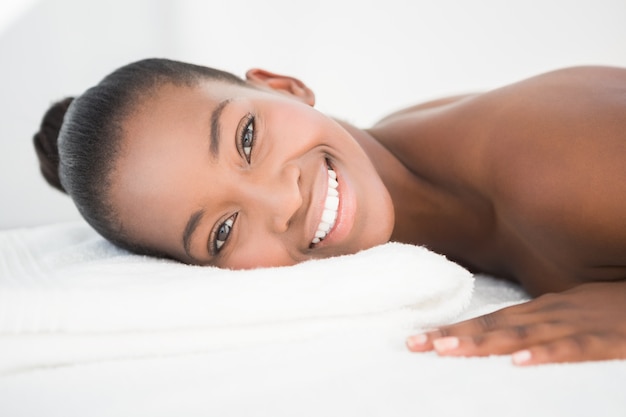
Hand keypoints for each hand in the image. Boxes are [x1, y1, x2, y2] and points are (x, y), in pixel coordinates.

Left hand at [406, 280, 625, 365]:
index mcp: (543, 308)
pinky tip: (519, 362)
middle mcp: (552, 312)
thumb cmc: (617, 309)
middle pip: (495, 325)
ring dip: (483, 342)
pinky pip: (572, 348)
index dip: (455, 330)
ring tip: (447, 351)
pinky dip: (544, 354)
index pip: (490, 319)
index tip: (420, 339)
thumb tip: (508, 341)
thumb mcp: (574, 313)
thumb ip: (542, 324)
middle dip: (454, 336)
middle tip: (416, 345)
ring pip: (522, 334)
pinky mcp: (607, 339)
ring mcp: (577, 323)